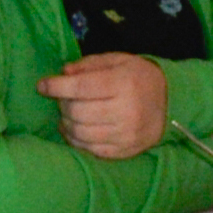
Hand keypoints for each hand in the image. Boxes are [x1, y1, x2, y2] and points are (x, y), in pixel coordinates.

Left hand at [37, 51, 171, 160]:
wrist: (171, 103)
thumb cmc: (139, 77)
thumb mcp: (118, 61)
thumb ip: (89, 65)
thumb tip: (63, 73)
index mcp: (123, 84)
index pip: (81, 87)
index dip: (56, 86)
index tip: (41, 85)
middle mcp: (126, 111)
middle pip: (77, 112)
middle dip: (62, 104)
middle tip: (61, 98)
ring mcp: (125, 134)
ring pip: (80, 134)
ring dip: (66, 124)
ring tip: (65, 114)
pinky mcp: (124, 151)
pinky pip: (90, 150)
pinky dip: (76, 140)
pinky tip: (74, 130)